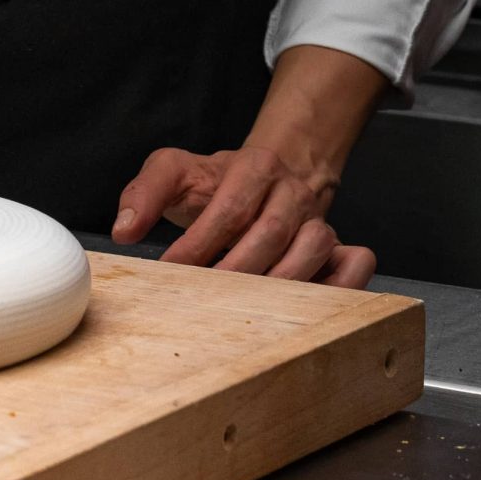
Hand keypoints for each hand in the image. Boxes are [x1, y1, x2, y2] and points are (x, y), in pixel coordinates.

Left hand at [110, 143, 375, 284]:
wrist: (277, 170)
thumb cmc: (221, 181)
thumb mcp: (177, 170)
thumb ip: (145, 193)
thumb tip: (124, 229)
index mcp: (253, 168)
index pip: (227, 209)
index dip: (199, 244)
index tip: (172, 271)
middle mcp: (290, 193)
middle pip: (268, 233)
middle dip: (234, 271)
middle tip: (204, 299)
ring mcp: (320, 219)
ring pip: (313, 247)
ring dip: (278, 283)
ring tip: (246, 311)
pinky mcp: (339, 245)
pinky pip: (356, 263)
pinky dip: (342, 285)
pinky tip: (308, 310)